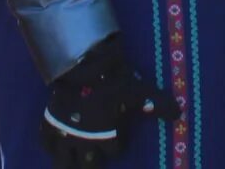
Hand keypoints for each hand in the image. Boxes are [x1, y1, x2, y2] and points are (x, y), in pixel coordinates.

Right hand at [42, 39, 177, 166]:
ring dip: (69, 162)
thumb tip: (178, 113)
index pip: (114, 151)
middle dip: (92, 163)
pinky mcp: (50, 123)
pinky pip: (46, 143)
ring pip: (63, 162)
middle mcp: (85, 142)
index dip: (116, 145)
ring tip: (72, 161)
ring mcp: (65, 134)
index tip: (116, 137)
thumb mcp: (139, 92)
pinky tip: (54, 144)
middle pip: (88, 166)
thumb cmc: (113, 81)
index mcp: (107, 138)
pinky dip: (50, 146)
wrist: (83, 66)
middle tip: (93, 157)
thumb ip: (157, 104)